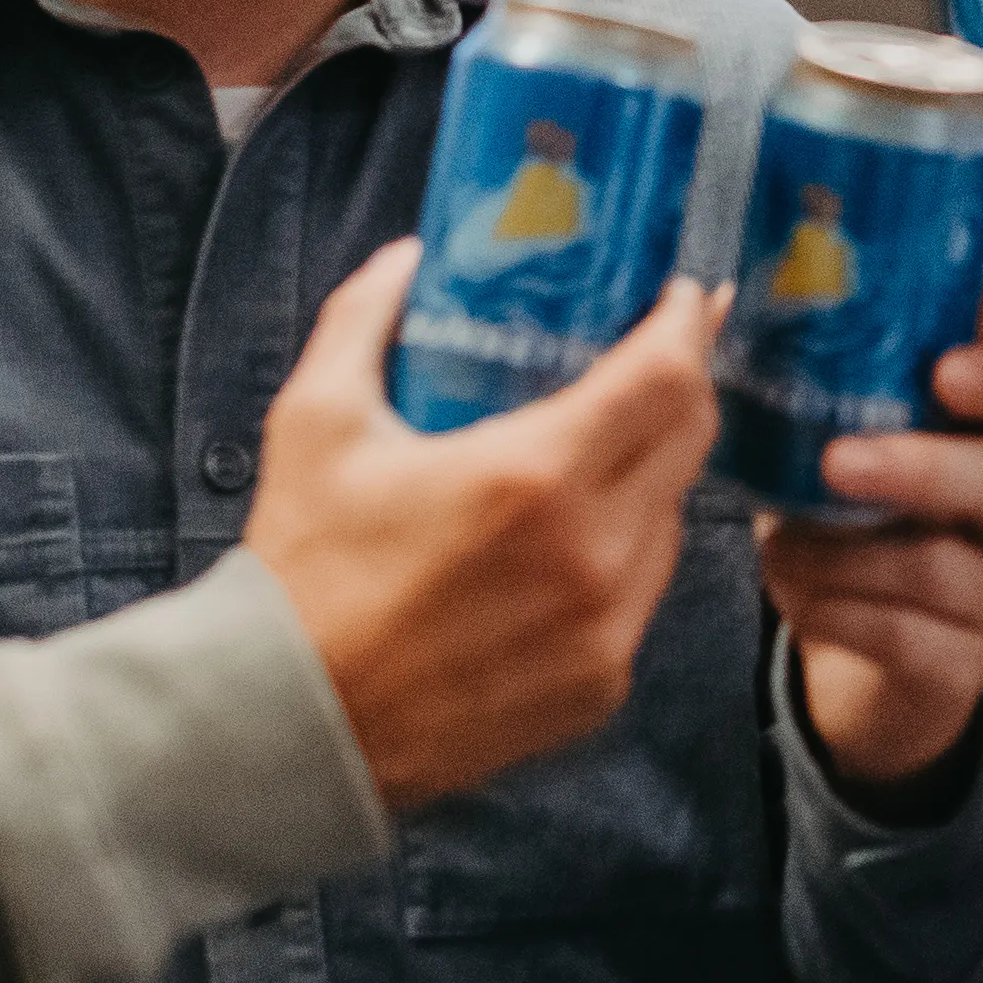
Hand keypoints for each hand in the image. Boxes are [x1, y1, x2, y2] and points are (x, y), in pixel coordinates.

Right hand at [250, 243, 720, 807]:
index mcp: (530, 477)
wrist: (293, 724)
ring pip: (674, 520)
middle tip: (662, 355)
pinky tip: (575, 542)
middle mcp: (590, 554)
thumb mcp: (317, 423)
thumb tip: (407, 258)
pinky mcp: (601, 685)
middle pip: (689, 441)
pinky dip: (624, 557)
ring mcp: (605, 628)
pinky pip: (644, 595)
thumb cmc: (302, 572)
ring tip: (604, 451)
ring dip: (652, 475)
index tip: (688, 297)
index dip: (688, 327)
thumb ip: (363, 320)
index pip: (665, 378)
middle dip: (683, 387)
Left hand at [777, 229, 982, 795]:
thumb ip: (810, 386)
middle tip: (839, 460)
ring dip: (854, 554)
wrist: (855, 662)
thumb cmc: (842, 530)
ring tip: (785, 546)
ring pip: (950, 565)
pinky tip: (800, 599)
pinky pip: (913, 636)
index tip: (948, 359)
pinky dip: (842, 613)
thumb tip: (723, 294)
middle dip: (925, 464)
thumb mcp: (826, 451)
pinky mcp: (968, 662)